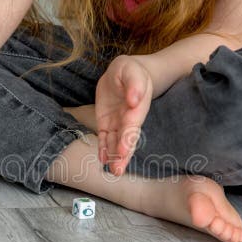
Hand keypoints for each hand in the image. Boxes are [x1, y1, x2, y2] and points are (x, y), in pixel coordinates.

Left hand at [95, 55, 152, 175]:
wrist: (125, 73)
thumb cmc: (131, 71)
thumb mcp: (131, 71)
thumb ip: (134, 84)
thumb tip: (134, 100)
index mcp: (137, 107)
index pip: (132, 125)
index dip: (128, 139)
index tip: (124, 151)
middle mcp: (129, 118)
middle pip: (126, 139)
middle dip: (123, 154)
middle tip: (118, 170)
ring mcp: (118, 122)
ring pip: (116, 142)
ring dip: (114, 156)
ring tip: (113, 170)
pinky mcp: (107, 123)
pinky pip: (105, 138)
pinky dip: (104, 148)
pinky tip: (103, 159)